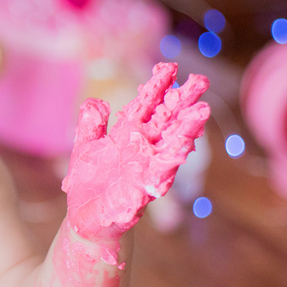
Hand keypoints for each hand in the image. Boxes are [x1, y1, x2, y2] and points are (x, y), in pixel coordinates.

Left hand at [63, 63, 209, 241]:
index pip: (147, 105)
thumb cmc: (89, 183)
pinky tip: (180, 150)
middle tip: (201, 81)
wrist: (86, 221)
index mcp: (129, 134)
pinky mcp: (141, 193)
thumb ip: (90, 125)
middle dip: (183, 102)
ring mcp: (145, 170)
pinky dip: (168, 164)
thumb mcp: (84, 148)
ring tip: (202, 112)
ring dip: (186, 131)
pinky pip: (158, 177)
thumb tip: (96, 103)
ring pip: (171, 147)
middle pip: (167, 121)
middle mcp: (143, 149)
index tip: (170, 66)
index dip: (158, 86)